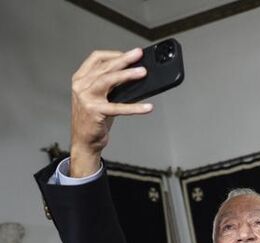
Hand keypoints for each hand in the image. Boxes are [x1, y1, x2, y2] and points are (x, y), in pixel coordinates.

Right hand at [70, 48, 152, 176]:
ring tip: (143, 72)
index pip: (96, 58)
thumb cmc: (95, 117)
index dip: (113, 54)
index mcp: (80, 78)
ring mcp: (86, 98)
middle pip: (104, 67)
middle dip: (123, 59)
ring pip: (108, 80)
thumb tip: (135, 74)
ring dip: (127, 75)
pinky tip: (148, 107)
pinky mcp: (95, 112)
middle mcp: (81, 85)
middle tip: (138, 54)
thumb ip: (112, 84)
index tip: (129, 54)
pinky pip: (118, 108)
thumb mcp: (101, 96)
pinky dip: (135, 107)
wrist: (85, 140)